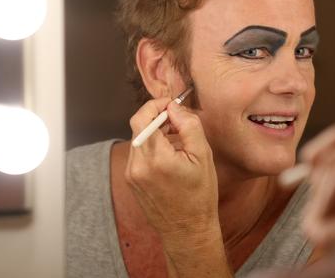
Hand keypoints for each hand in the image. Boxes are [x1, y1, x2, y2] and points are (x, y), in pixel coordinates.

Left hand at [125, 97, 222, 255]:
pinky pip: (138, 154)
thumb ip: (189, 126)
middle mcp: (137, 166)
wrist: (187, 230)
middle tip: (177, 120)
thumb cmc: (199, 196)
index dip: (156, 105)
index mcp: (156, 158)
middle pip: (138, 127)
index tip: (172, 105)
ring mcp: (131, 174)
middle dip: (157, 117)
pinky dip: (152, 147)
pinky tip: (169, 155)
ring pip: (138, 139)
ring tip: (176, 139)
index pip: (142, 118)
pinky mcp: (131, 181)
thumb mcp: (203, 156)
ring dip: (154, 132)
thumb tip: (175, 108)